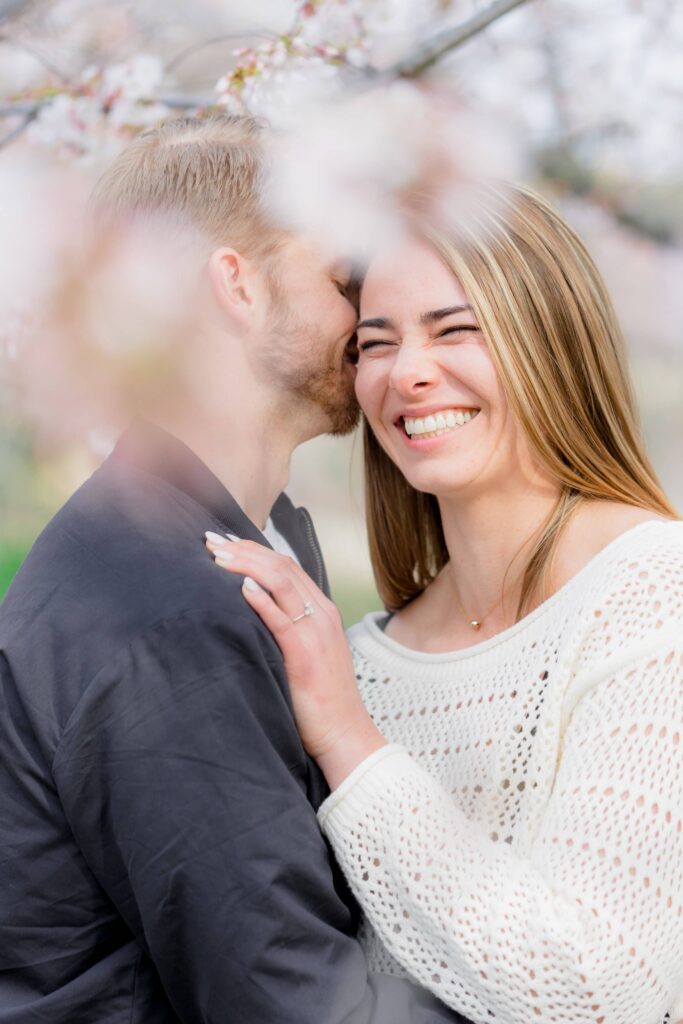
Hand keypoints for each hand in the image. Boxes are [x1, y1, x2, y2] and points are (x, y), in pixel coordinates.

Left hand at [205, 533, 386, 788]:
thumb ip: (289, 629)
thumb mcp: (308, 653)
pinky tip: (242, 589)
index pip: (287, 566)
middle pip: (281, 566)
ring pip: (281, 583)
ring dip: (247, 566)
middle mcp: (321, 615)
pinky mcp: (305, 656)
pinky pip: (282, 620)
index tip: (225, 542)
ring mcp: (315, 633)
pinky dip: (262, 601)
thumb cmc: (321, 699)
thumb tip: (254, 613)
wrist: (344, 733)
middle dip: (244, 550)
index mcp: (322, 611)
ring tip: (218, 557)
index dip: (254, 550)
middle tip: (211, 541)